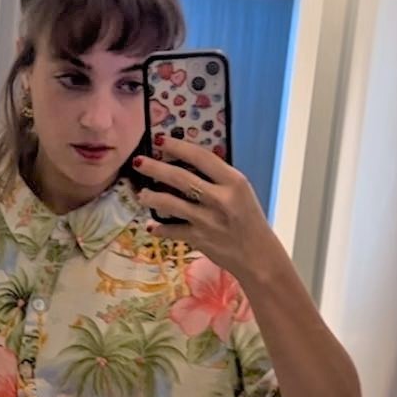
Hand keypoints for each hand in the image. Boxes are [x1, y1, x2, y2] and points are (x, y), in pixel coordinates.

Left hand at [133, 133, 276, 285]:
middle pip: (180, 178)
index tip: (161, 141)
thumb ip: (219, 179)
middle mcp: (220, 199)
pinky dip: (159, 228)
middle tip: (139, 162)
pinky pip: (172, 230)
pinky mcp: (199, 238)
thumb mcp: (241, 192)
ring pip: (171, 203)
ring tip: (142, 194)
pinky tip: (151, 226)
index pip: (201, 157)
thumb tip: (187, 164)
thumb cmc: (249, 220)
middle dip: (155, 168)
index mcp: (234, 182)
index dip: (178, 147)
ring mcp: (207, 220)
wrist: (258, 255)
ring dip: (152, 197)